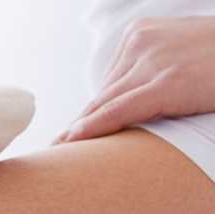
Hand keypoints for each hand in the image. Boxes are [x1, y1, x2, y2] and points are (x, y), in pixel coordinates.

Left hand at [54, 16, 214, 142]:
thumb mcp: (180, 66)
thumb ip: (153, 82)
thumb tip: (134, 111)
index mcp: (141, 38)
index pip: (107, 86)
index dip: (85, 117)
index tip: (65, 138)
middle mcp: (140, 45)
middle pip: (100, 97)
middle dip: (77, 127)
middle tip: (52, 151)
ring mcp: (153, 61)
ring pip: (105, 105)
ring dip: (79, 133)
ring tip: (56, 155)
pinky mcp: (166, 82)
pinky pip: (121, 110)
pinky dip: (95, 127)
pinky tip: (72, 141)